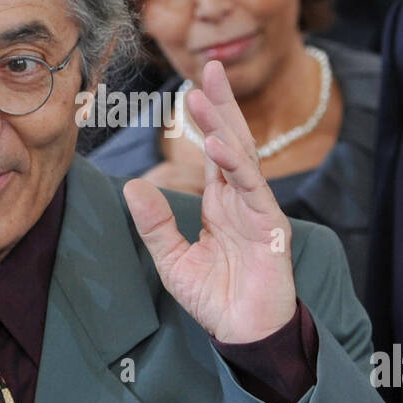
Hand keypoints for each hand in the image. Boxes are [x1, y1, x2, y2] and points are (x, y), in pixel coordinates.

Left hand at [123, 61, 295, 342]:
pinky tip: (218, 146)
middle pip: (232, 141)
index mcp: (221, 203)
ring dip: (223, 126)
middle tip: (210, 67)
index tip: (194, 86)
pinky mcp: (270, 227)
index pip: (214, 151)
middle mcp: (241, 200)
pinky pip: (251, 189)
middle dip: (222, 105)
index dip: (206, 119)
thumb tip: (132, 185)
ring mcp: (257, 210)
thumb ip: (155, 224)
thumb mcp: (172, 260)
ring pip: (241, 158)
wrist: (245, 335)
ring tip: (203, 97)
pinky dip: (235, 166)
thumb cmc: (216, 298)